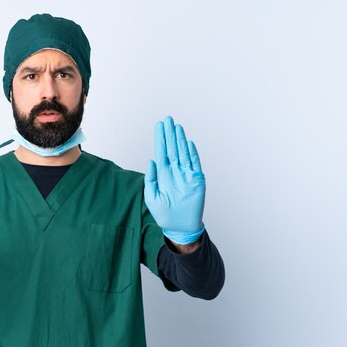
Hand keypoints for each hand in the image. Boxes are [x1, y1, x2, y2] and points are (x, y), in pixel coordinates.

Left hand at [144, 116, 205, 244]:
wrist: (180, 227)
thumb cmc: (164, 214)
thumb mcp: (152, 197)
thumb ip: (150, 179)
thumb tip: (151, 160)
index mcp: (163, 174)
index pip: (161, 152)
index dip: (160, 138)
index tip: (159, 125)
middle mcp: (174, 171)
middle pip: (172, 148)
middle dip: (169, 134)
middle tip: (167, 119)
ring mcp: (186, 175)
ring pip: (183, 153)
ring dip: (179, 140)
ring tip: (176, 127)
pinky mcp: (196, 180)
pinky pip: (194, 164)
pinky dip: (191, 153)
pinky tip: (187, 142)